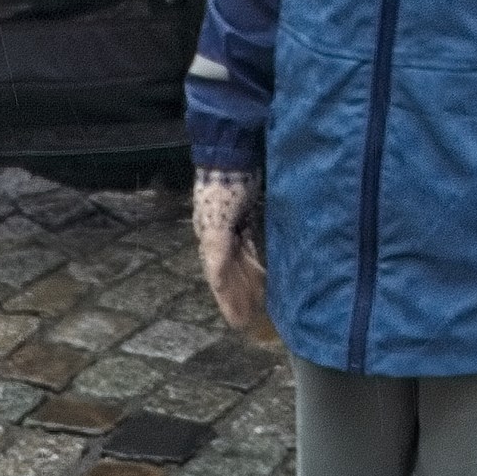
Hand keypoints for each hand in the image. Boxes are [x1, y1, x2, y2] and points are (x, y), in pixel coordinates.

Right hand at [191, 167, 265, 332]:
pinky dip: (256, 261)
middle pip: (231, 275)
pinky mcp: (246, 216)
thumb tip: (216, 282)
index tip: (237, 322)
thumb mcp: (216, 222)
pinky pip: (251, 246)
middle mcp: (220, 238)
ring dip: (250, 282)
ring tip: (261, 301)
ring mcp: (233, 228)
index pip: (220, 280)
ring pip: (242, 262)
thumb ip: (217, 252)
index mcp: (210, 242)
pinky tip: (266, 270)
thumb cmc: (222, 188)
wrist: (230, 153)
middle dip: (240, 296)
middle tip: (250, 319)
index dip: (228, 301)